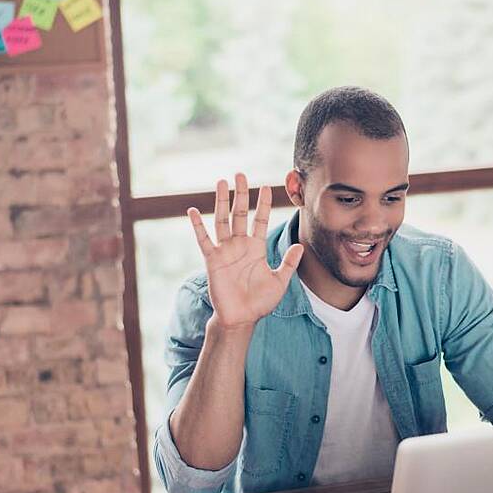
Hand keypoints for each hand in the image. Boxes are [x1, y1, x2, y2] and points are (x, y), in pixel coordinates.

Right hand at [187, 173, 303, 330]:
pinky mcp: (212, 259)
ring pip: (223, 220)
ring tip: (222, 182)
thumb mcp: (280, 281)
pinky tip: (192, 210)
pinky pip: (203, 239)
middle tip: (241, 174)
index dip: (263, 204)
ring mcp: (225, 250)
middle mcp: (240, 245)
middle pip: (240, 213)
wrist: (241, 318)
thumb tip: (300, 245)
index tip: (266, 187)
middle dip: (241, 194)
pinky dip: (197, 225)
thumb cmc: (260, 302)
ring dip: (222, 201)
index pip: (260, 220)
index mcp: (256, 248)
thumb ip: (289, 263)